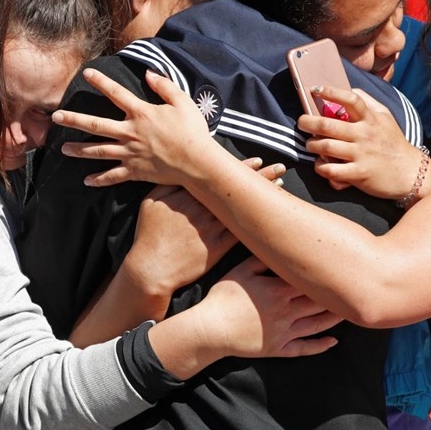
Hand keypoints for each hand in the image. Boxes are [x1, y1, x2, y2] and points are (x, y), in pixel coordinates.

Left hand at [53, 68, 215, 186]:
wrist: (197, 162)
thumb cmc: (192, 131)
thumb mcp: (182, 102)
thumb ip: (164, 86)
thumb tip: (149, 73)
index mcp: (141, 114)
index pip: (116, 93)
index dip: (101, 82)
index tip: (87, 73)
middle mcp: (130, 132)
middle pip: (96, 125)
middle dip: (74, 120)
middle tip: (56, 117)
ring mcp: (130, 153)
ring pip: (98, 151)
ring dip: (79, 150)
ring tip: (63, 148)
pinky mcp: (135, 170)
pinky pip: (113, 176)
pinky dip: (99, 179)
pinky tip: (87, 181)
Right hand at [127, 159, 286, 297]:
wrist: (151, 268)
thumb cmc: (149, 235)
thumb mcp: (151, 202)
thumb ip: (168, 183)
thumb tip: (180, 168)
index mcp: (188, 195)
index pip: (219, 177)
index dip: (241, 168)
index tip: (258, 161)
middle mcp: (203, 209)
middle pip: (236, 189)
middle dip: (261, 176)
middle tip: (280, 167)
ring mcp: (212, 228)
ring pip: (243, 209)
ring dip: (263, 196)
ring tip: (281, 185)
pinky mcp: (218, 247)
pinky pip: (242, 233)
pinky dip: (257, 223)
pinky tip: (271, 215)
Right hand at [199, 257, 340, 357]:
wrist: (210, 330)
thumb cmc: (223, 297)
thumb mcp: (240, 271)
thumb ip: (262, 259)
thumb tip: (279, 246)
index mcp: (279, 290)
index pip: (310, 281)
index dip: (328, 276)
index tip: (344, 269)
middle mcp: (286, 311)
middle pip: (319, 303)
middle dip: (338, 297)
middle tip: (356, 289)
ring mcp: (284, 332)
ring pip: (316, 325)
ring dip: (335, 319)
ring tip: (350, 312)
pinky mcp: (278, 349)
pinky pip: (304, 349)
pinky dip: (321, 346)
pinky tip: (334, 342)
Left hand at [297, 85, 425, 199]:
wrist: (411, 173)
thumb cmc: (393, 143)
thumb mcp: (386, 117)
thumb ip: (368, 102)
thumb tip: (349, 88)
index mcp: (370, 119)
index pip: (351, 99)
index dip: (331, 92)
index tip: (315, 89)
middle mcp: (364, 134)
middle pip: (328, 125)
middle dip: (308, 122)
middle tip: (302, 123)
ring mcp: (361, 154)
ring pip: (326, 147)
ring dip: (312, 145)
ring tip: (311, 145)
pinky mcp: (359, 174)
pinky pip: (331, 171)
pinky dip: (320, 168)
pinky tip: (320, 165)